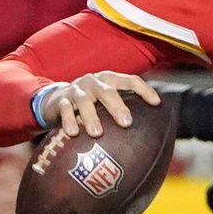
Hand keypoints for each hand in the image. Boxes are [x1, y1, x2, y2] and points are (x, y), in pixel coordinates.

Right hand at [41, 71, 160, 137]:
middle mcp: (94, 82)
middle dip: (118, 107)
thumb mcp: (106, 101)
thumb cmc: (91, 102)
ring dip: (91, 117)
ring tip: (97, 133)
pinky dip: (69, 121)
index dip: (144, 90)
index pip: (130, 80)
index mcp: (110, 80)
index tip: (156, 103)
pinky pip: (65, 110)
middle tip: (126, 123)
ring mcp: (77, 90)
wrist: (56, 99)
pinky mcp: (61, 100)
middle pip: (108, 91)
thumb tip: (150, 130)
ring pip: (84, 101)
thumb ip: (123, 109)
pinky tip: (73, 133)